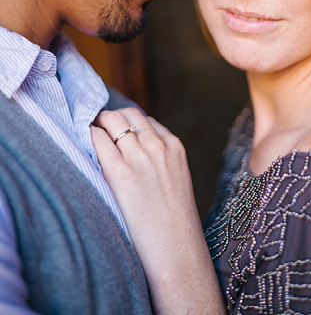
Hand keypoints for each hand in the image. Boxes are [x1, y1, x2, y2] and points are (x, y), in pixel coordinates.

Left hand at [92, 109, 224, 314]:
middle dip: (110, 118)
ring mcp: (140, 157)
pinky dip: (90, 136)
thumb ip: (162, 162)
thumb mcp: (176, 180)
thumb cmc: (175, 220)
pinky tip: (83, 144)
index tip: (114, 130)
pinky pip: (98, 140)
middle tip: (96, 129)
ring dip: (97, 123)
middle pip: (128, 115)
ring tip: (86, 134)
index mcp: (175, 147)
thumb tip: (136, 155)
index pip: (146, 119)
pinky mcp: (120, 173)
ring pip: (112, 120)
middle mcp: (158, 146)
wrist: (176, 245)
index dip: (127, 123)